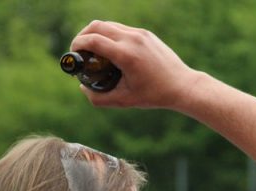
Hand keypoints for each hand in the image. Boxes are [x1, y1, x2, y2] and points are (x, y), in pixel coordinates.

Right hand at [70, 21, 200, 108]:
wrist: (182, 86)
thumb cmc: (154, 95)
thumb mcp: (123, 101)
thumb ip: (98, 97)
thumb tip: (82, 87)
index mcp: (126, 55)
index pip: (93, 40)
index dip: (77, 45)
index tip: (73, 53)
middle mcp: (132, 39)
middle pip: (97, 26)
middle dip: (82, 35)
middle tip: (79, 50)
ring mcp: (140, 34)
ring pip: (109, 24)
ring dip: (96, 33)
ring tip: (93, 50)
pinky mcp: (145, 34)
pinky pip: (121, 29)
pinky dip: (110, 35)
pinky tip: (110, 50)